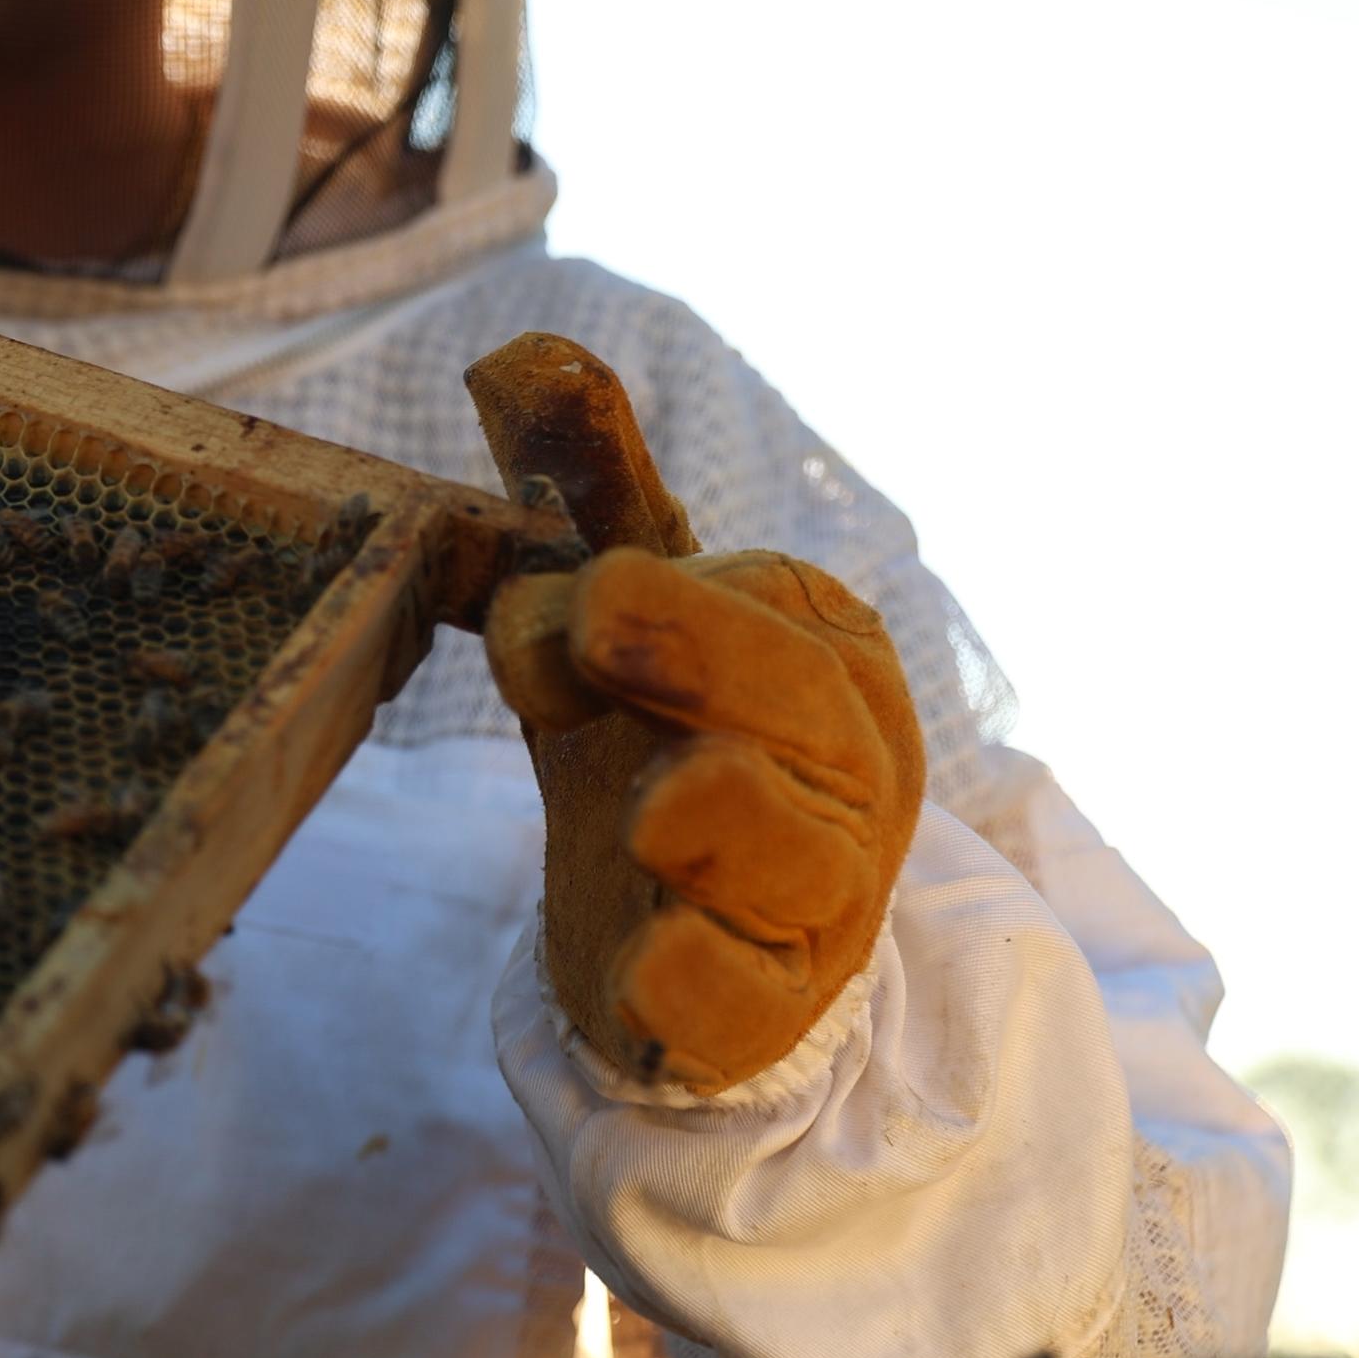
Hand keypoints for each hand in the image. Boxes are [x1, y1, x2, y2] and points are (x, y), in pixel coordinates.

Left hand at [464, 333, 921, 1094]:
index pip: (748, 604)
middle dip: (700, 657)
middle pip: (793, 712)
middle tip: (599, 620)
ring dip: (714, 823)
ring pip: (787, 858)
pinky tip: (643, 969)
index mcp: (819, 653)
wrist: (695, 931)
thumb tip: (516, 348)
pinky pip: (740, 999)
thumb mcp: (630, 608)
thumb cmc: (670, 733)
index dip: (639, 599)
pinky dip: (691, 985)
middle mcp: (842, 770)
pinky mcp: (762, 1009)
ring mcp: (815, 897)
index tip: (551, 609)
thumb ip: (588, 490)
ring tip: (650, 812)